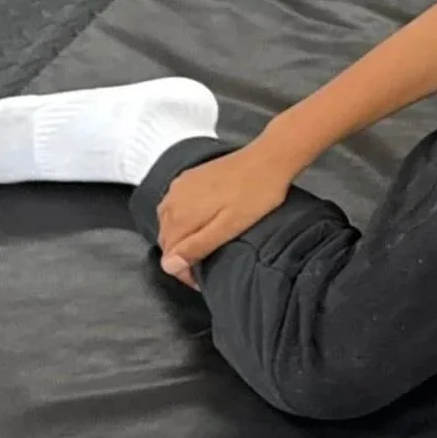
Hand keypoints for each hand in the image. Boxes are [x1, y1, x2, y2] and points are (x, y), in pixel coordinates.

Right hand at [155, 142, 295, 284]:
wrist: (269, 158)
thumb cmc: (255, 194)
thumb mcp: (229, 226)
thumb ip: (197, 246)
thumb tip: (168, 266)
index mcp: (179, 215)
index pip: (169, 254)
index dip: (184, 271)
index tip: (201, 280)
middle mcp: (172, 199)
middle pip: (167, 238)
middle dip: (181, 255)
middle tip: (203, 266)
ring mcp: (179, 185)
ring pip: (168, 221)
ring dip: (180, 237)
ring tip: (202, 247)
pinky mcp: (190, 176)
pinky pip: (176, 204)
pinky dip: (182, 218)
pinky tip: (200, 222)